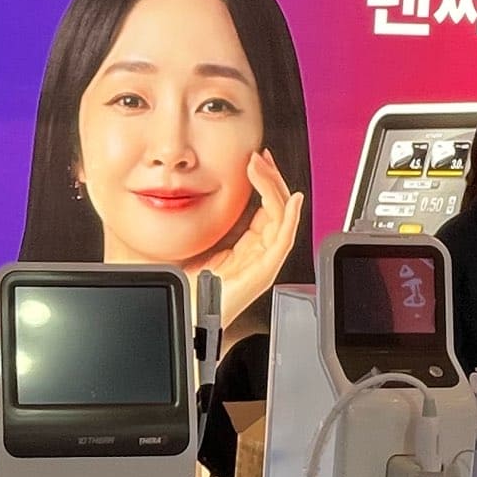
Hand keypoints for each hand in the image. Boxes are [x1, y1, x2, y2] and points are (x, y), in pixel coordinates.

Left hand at [200, 150, 303, 326]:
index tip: (256, 161)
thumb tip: (188, 197)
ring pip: (282, 219)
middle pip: (277, 210)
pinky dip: (291, 219)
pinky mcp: (262, 273)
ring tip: (263, 168)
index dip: (264, 183)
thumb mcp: (194, 246)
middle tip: (261, 158)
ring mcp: (263, 264)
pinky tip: (292, 200)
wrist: (185, 318)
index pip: (265, 210)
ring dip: (275, 190)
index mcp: (246, 250)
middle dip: (272, 179)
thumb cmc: (188, 291)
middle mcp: (259, 256)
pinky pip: (283, 241)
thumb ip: (202, 225)